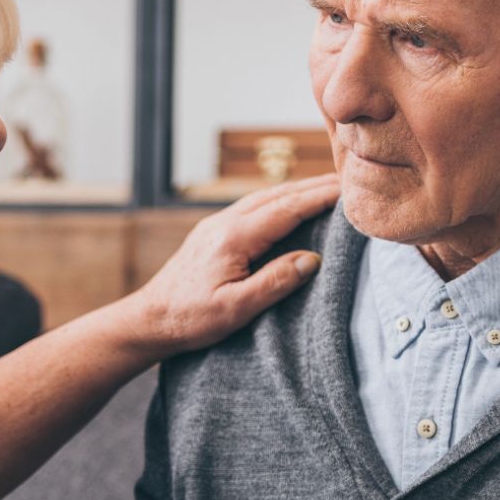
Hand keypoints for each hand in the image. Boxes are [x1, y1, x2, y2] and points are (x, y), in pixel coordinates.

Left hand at [119, 174, 339, 359]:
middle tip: (351, 180)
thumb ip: (275, 282)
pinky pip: (254, 206)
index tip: (351, 189)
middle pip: (279, 194)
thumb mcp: (236, 309)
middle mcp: (225, 222)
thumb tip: (312, 260)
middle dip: (316, 186)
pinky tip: (291, 205)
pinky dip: (280, 200)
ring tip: (329, 188)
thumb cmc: (190, 318)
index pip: (288, 208)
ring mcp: (217, 224)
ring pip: (265, 197)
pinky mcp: (213, 232)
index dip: (321, 197)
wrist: (149, 318)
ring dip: (298, 190)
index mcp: (234, 237)